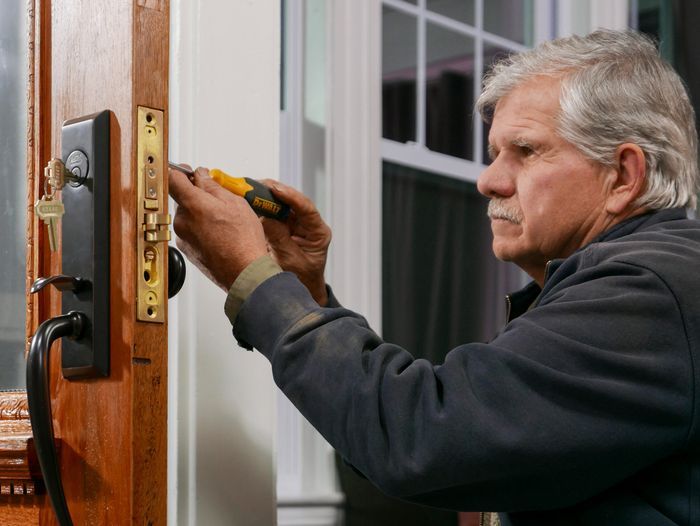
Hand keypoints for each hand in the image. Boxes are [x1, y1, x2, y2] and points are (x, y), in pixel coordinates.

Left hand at [169, 166, 267, 291]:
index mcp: (192, 205)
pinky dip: (202, 230)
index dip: (181, 172)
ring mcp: (183, 237)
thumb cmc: (243, 241)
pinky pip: (192, 232)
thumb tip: (202, 176)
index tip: (188, 171)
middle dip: (198, 196)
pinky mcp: (187, 250)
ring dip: (202, 214)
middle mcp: (182, 221)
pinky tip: (220, 235)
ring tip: (224, 222)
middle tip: (220, 201)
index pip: (173, 178)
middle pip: (183, 199)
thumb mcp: (234, 203)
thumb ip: (213, 186)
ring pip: (189, 216)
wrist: (244, 272)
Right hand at [259, 180, 330, 305]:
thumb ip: (279, 239)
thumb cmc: (301, 280)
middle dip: (275, 192)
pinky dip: (261, 208)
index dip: (291, 196)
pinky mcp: (283, 228)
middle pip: (292, 202)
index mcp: (318, 232)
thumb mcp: (291, 261)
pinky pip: (272, 214)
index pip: (306, 208)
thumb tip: (265, 218)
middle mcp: (308, 225)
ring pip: (281, 205)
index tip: (275, 189)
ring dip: (266, 197)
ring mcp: (295, 225)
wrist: (300, 291)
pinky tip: (249, 201)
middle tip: (256, 184)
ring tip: (249, 189)